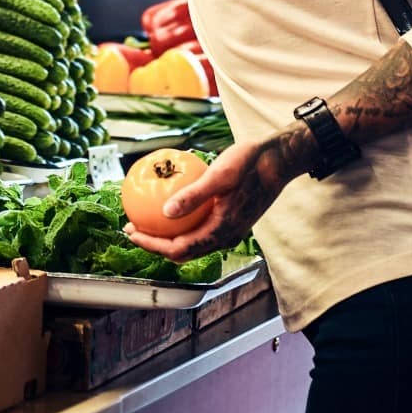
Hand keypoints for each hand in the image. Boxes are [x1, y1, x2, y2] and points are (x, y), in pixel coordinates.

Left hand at [123, 133, 308, 261]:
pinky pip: (200, 229)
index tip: (131, 232)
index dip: (152, 245)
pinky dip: (182, 224)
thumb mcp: (220, 175)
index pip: (178, 249)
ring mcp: (229, 231)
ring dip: (168, 235)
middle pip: (183, 251)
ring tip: (148, 219)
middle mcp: (225, 237)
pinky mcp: (231, 221)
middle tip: (134, 227)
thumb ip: (194, 196)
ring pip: (192, 243)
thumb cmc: (251, 163)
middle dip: (155, 243)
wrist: (280, 160)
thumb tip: (165, 213)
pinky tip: (172, 205)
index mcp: (221, 232)